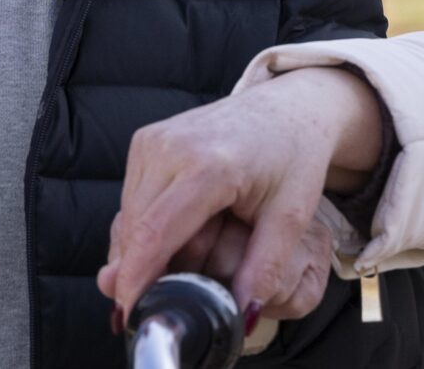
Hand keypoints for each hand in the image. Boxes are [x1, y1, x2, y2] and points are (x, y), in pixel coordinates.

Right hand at [99, 67, 384, 326]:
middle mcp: (170, 146)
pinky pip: (131, 201)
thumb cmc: (295, 155)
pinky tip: (175, 238)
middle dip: (140, 274)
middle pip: (135, 231)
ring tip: (186, 261)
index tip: (132, 315)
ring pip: (128, 218)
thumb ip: (264, 268)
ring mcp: (153, 140)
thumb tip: (241, 316)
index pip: (155, 234)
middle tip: (166, 302)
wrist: (290, 107)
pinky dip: (144, 229)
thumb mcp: (292, 216)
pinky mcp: (145, 141)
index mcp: (208, 164)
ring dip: (143, 251)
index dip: (137, 280)